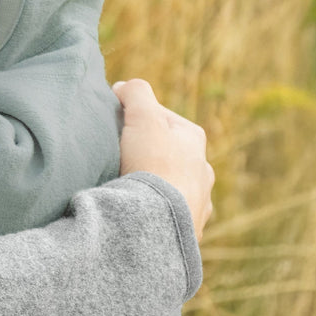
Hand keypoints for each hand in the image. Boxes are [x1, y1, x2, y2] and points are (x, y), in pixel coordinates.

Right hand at [114, 79, 213, 238]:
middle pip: (168, 153)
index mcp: (193, 139)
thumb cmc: (152, 164)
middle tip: (118, 158)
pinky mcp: (191, 229)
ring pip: (174, 186)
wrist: (159, 220)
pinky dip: (158, 213)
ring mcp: (199, 201)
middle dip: (146, 153)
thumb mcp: (141, 116)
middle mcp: (203, 169)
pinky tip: (143, 214)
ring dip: (156, 186)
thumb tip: (124, 86)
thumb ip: (135, 93)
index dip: (133, 117)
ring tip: (131, 190)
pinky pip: (171, 216)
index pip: (159, 117)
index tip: (112, 125)